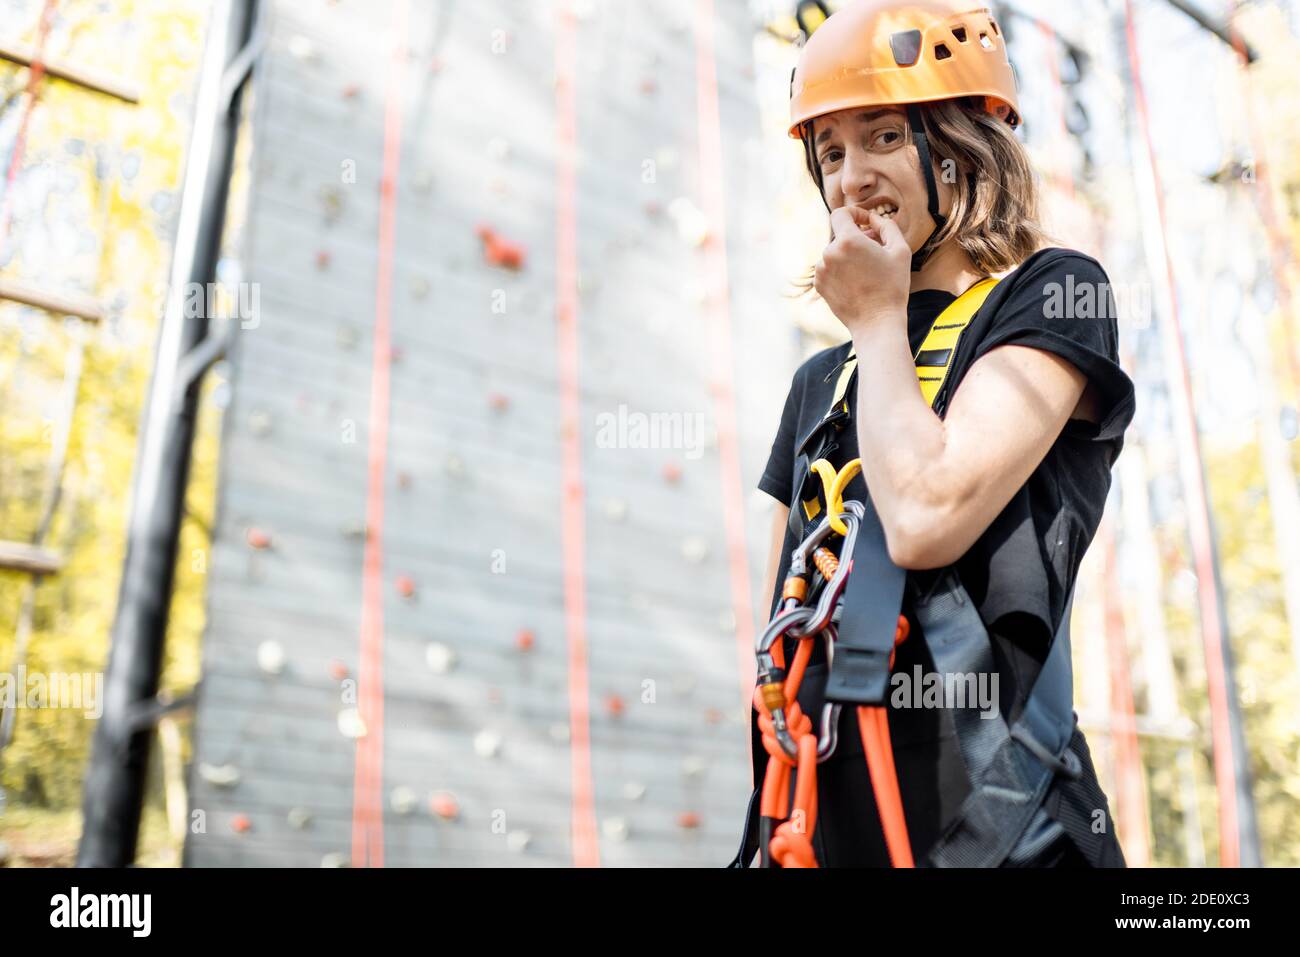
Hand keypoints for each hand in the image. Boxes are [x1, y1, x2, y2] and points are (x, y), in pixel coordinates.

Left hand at [813, 207, 911, 334]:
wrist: (876, 322)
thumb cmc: (892, 286)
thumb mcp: (900, 250)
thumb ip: (886, 226)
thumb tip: (872, 218)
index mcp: (847, 241)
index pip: (841, 213)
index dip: (854, 213)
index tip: (865, 222)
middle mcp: (829, 253)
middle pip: (841, 235)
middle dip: (857, 237)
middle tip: (875, 249)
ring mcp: (821, 270)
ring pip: (835, 252)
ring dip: (849, 254)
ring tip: (867, 268)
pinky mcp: (819, 284)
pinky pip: (829, 268)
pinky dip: (841, 269)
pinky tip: (857, 281)